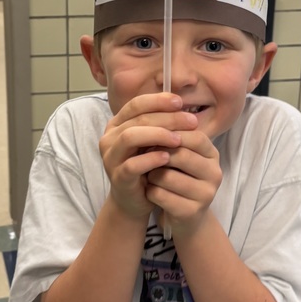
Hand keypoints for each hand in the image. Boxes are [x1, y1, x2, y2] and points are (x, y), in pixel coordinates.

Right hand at [99, 93, 197, 220]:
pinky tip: (167, 157)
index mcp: (117, 124)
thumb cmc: (147, 166)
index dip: (158, 101)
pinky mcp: (117, 177)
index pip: (136, 104)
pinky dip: (151, 159)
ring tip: (179, 139)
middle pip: (138, 119)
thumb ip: (161, 124)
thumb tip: (182, 105)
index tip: (180, 102)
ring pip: (130, 137)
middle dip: (167, 118)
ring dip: (158, 135)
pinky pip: (132, 164)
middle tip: (191, 121)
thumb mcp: (153, 142)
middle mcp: (109, 138)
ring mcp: (110, 158)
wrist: (135, 200)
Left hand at [145, 127, 222, 238]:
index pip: (194, 136)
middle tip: (143, 156)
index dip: (169, 134)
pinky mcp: (192, 212)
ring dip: (151, 175)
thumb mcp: (180, 156)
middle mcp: (215, 173)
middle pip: (180, 155)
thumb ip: (172, 138)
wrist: (185, 217)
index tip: (150, 135)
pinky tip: (151, 192)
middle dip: (157, 155)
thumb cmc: (178, 179)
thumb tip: (153, 115)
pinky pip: (161, 195)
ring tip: (149, 176)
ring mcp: (206, 194)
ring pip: (167, 176)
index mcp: (213, 155)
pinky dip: (150, 192)